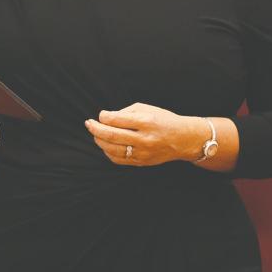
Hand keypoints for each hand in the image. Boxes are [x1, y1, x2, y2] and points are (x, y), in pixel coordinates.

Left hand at [85, 102, 210, 166]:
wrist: (183, 139)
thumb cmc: (163, 120)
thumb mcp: (147, 109)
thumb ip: (126, 112)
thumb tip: (106, 118)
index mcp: (146, 122)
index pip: (117, 120)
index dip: (104, 117)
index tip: (101, 115)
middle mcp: (144, 138)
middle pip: (112, 135)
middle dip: (96, 129)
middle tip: (88, 123)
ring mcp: (143, 152)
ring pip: (113, 149)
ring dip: (100, 141)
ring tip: (96, 134)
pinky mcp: (142, 162)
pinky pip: (119, 159)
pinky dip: (108, 152)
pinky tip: (106, 145)